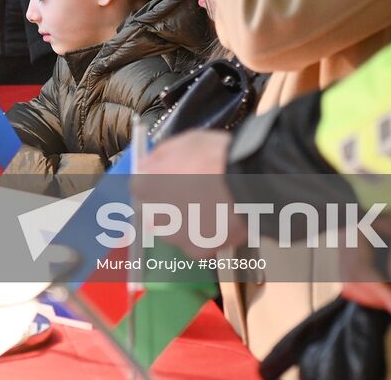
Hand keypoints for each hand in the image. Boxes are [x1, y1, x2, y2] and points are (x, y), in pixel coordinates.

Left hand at [131, 130, 243, 256]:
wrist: (250, 182)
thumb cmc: (217, 157)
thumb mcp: (183, 141)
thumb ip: (159, 156)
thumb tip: (147, 164)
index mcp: (144, 186)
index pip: (140, 188)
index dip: (156, 183)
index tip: (170, 180)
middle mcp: (152, 214)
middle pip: (154, 212)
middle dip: (169, 205)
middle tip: (193, 194)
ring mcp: (174, 235)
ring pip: (175, 231)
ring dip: (186, 223)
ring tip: (210, 208)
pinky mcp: (197, 250)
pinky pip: (196, 246)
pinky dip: (205, 238)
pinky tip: (218, 223)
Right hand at [339, 204, 390, 315]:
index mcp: (352, 228)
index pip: (360, 269)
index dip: (379, 292)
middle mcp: (343, 240)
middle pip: (352, 283)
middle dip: (382, 297)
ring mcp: (346, 249)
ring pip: (353, 286)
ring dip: (380, 297)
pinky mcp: (354, 255)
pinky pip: (357, 282)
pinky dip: (377, 292)